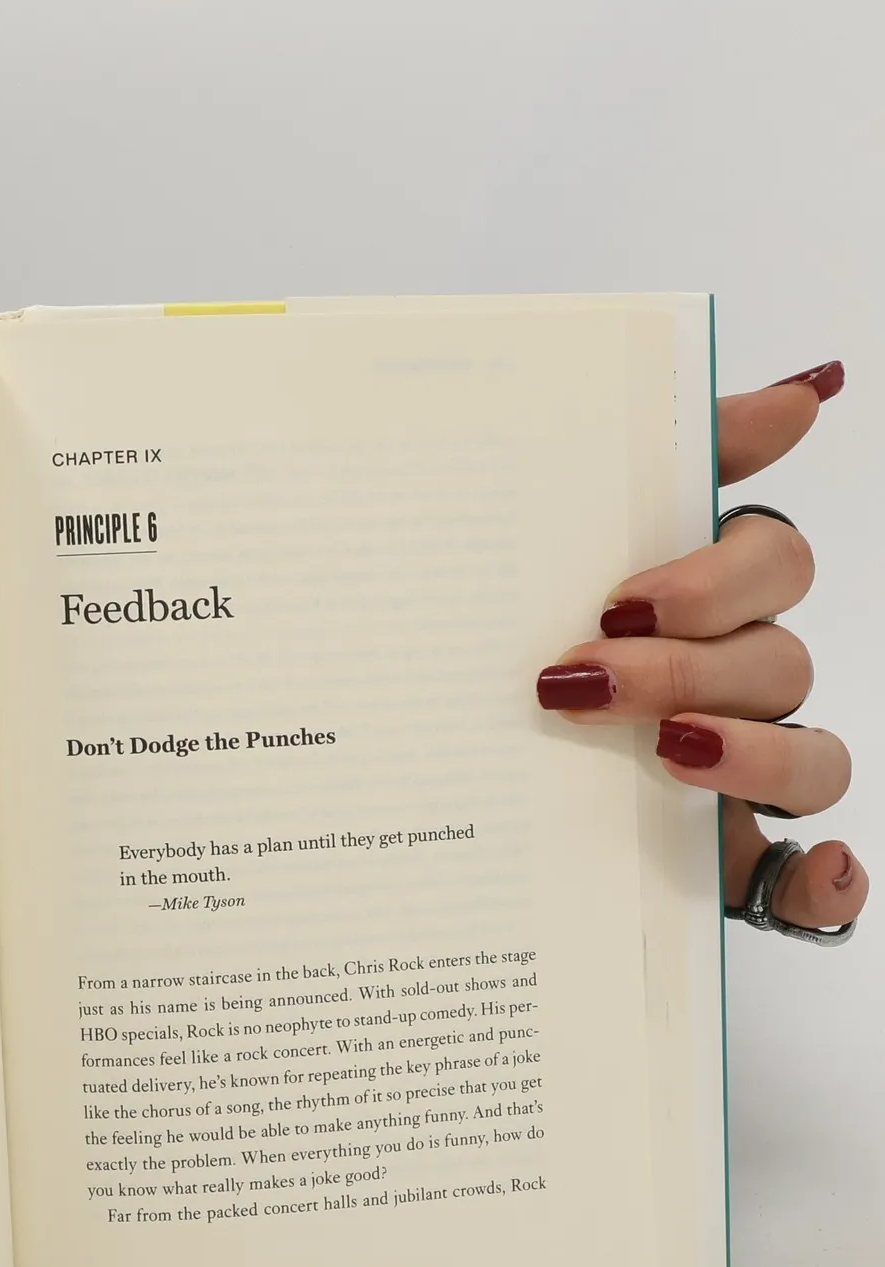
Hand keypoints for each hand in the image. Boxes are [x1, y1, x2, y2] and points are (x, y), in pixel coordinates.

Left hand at [535, 360, 864, 934]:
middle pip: (778, 657)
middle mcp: (738, 681)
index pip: (770, 558)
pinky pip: (812, 875)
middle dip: (688, 664)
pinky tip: (811, 873)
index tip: (619, 598)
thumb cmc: (514, 646)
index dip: (713, 576)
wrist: (443, 776)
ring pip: (814, 754)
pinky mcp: (732, 859)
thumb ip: (666, 460)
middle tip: (582, 675)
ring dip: (751, 754)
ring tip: (667, 754)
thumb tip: (810, 386)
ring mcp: (743, 772)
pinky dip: (823, 879)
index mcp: (705, 601)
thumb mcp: (551, 553)